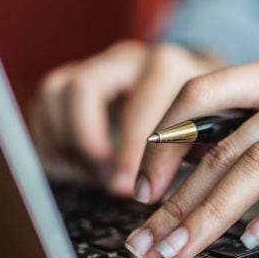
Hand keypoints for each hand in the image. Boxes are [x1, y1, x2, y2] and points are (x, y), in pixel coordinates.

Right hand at [30, 41, 221, 195]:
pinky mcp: (78, 78)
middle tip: (105, 180)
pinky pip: (46, 101)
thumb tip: (171, 198)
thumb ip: (194, 152)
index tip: (129, 188)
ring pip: (57, 92)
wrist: (203, 84)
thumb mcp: (212, 129)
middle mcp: (128, 59)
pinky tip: (72, 165)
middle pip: (83, 88)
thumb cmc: (208, 115)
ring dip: (66, 139)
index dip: (129, 152)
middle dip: (88, 142)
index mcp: (166, 66)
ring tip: (89, 174)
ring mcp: (99, 65)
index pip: (139, 104)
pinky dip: (50, 137)